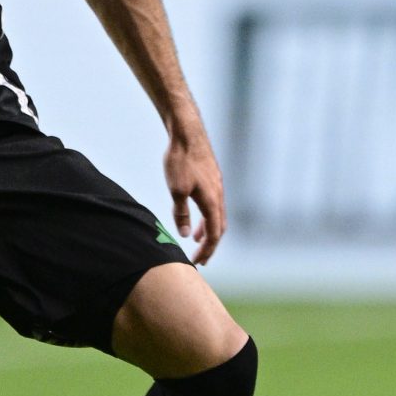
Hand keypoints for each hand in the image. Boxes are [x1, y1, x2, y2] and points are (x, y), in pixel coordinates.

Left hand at [165, 133, 226, 265]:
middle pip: (219, 227)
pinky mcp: (212, 179)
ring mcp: (217, 186)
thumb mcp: (176, 190)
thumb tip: (184, 233)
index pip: (214, 233)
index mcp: (212, 201)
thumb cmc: (181, 160)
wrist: (187, 133)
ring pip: (216, 215)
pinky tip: (194, 214)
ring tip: (195, 240)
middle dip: (210, 244)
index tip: (198, 262)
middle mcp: (219, 195)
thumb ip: (181, 213)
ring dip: (208, 230)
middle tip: (200, 258)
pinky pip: (213, 204)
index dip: (207, 250)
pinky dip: (206, 216)